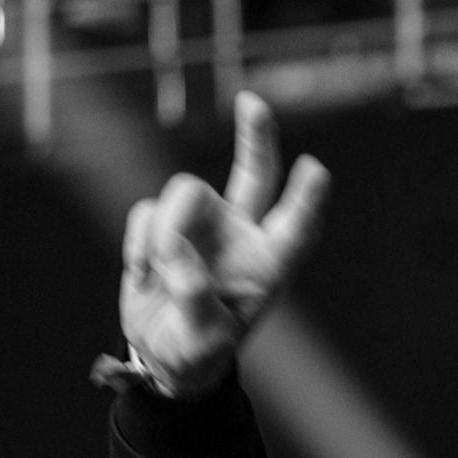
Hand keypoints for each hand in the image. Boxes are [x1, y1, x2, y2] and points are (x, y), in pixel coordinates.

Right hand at [119, 91, 330, 398]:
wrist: (163, 354)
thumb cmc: (198, 352)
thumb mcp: (203, 345)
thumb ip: (195, 305)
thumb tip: (179, 267)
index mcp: (269, 267)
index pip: (295, 228)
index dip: (307, 200)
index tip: (317, 170)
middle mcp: (241, 237)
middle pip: (255, 175)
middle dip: (256, 138)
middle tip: (252, 103)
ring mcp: (202, 227)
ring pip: (186, 192)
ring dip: (168, 230)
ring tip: (162, 273)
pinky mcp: (163, 225)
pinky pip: (147, 212)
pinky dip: (140, 244)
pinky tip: (142, 275)